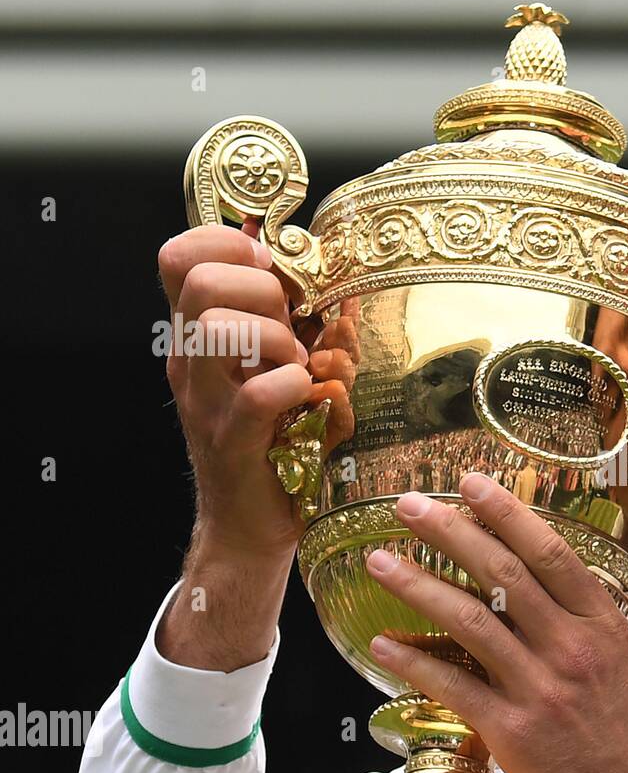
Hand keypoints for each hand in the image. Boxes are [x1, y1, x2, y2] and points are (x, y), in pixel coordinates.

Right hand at [158, 220, 354, 563]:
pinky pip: (259, 392)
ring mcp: (206, 401)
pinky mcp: (233, 440)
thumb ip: (269, 314)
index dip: (227, 246)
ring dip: (275, 338)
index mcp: (196, 337)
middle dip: (261, 291)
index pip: (179, 255)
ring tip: (295, 368)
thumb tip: (281, 252)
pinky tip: (304, 399)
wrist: (249, 525)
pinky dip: (293, 386)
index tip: (269, 275)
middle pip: (201, 281)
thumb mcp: (265, 364)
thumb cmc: (270, 439)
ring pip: (220, 327)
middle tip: (289, 330)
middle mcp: (191, 363)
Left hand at [365, 474, 627, 772]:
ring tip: (379, 561)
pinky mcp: (511, 730)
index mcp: (606, 626)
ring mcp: (539, 688)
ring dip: (418, 586)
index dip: (508, 513)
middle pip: (501, 574)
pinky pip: (452, 685)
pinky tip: (381, 644)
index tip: (474, 483)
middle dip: (450, 530)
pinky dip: (413, 661)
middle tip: (408, 504)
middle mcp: (570, 647)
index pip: (551, 552)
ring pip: (469, 621)